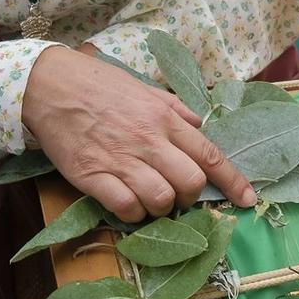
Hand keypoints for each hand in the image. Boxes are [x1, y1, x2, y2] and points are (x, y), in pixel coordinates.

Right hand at [23, 45, 253, 220]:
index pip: (210, 155)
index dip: (233, 182)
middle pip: (189, 184)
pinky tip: (128, 203)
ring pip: (161, 201)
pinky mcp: (93, 178)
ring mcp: (121, 161)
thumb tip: (201, 125)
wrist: (50, 86)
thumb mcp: (145, 88)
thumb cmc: (98, 84)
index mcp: (164, 119)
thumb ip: (176, 109)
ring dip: (161, 208)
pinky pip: (126, 209)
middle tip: (176, 193)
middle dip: (190, 197)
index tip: (248, 200)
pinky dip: (133, 213)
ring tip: (149, 198)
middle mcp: (148, 141)